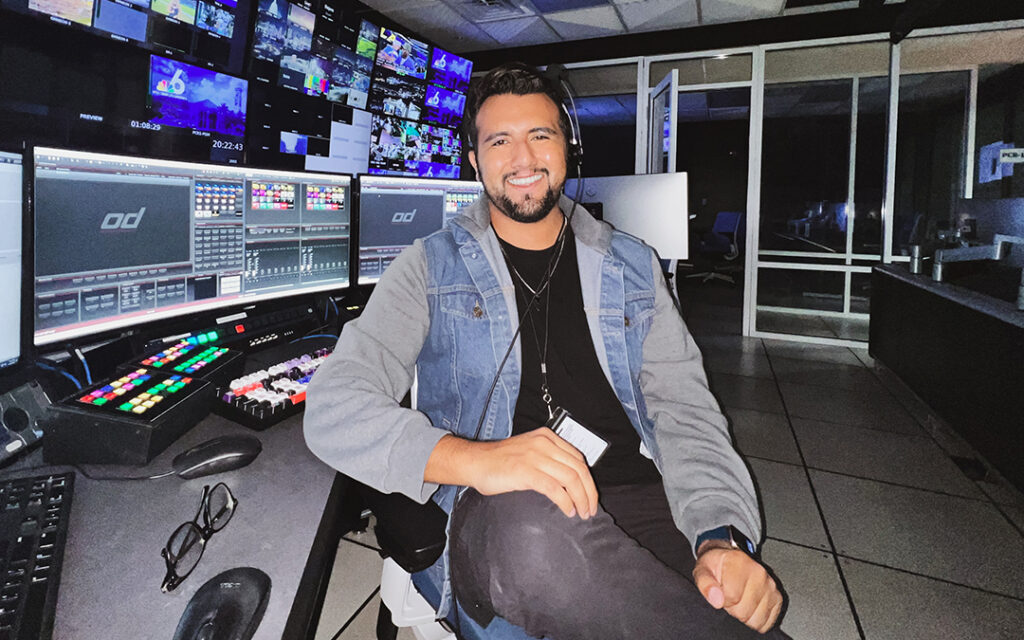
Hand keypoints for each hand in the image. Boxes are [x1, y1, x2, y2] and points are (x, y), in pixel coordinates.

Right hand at [426, 429, 597, 519]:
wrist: (474, 462)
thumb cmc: (499, 461)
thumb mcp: (529, 451)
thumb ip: (548, 459)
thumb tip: (570, 482)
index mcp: (547, 437)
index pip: (578, 458)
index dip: (588, 480)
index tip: (591, 496)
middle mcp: (544, 443)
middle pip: (578, 469)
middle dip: (589, 492)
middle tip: (590, 509)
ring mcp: (534, 456)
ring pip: (570, 478)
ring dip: (581, 499)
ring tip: (581, 513)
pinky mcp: (526, 471)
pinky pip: (555, 488)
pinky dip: (565, 502)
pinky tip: (568, 511)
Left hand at [692, 546, 782, 633]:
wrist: (728, 558)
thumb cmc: (715, 566)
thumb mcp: (702, 571)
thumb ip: (706, 584)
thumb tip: (717, 600)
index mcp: (739, 563)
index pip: (732, 597)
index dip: (723, 600)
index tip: (721, 592)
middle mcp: (759, 573)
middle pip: (744, 611)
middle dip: (733, 609)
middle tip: (730, 597)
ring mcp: (770, 585)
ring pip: (756, 619)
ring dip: (745, 615)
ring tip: (739, 600)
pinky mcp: (777, 597)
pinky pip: (767, 622)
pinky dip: (756, 619)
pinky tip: (749, 606)